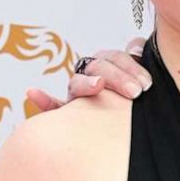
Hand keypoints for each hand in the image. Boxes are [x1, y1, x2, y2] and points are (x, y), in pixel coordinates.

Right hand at [26, 37, 152, 110]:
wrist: (127, 137)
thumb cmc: (133, 103)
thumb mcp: (137, 80)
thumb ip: (135, 59)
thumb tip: (137, 43)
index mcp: (109, 67)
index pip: (115, 58)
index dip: (130, 66)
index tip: (147, 82)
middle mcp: (90, 78)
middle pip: (99, 67)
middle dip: (118, 77)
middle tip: (137, 92)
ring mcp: (77, 95)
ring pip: (78, 83)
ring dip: (88, 84)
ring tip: (98, 86)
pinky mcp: (65, 113)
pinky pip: (52, 107)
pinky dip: (43, 100)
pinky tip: (33, 93)